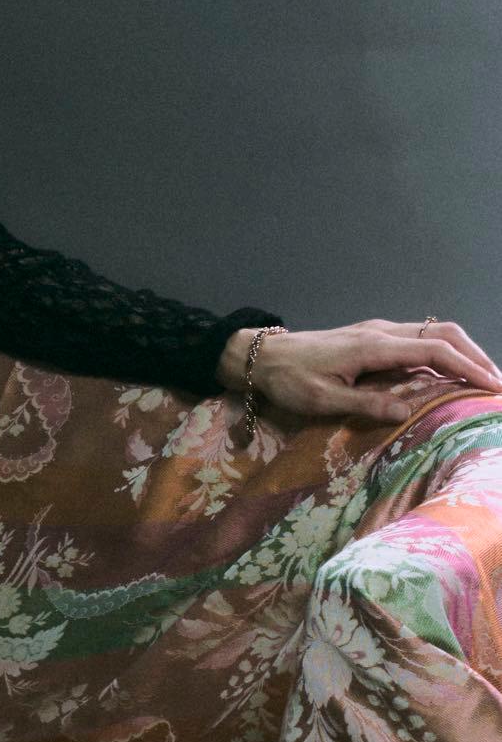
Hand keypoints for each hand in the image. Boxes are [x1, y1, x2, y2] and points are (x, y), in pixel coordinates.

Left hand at [217, 319, 501, 425]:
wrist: (264, 356)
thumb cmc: (291, 380)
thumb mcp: (324, 400)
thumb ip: (367, 404)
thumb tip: (409, 411)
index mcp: (373, 346)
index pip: (433, 350)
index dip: (467, 366)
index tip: (494, 386)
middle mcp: (381, 331)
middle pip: (442, 332)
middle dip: (475, 355)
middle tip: (497, 385)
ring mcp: (378, 330)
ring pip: (433, 331)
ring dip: (463, 351)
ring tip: (483, 380)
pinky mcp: (373, 336)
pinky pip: (419, 338)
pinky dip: (444, 351)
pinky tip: (452, 374)